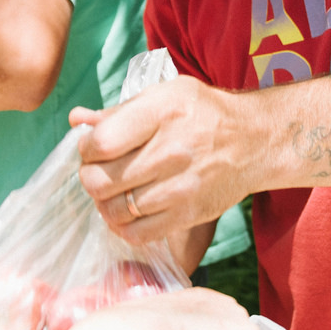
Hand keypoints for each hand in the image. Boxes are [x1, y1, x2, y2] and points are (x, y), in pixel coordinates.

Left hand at [71, 77, 250, 249]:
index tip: (94, 148)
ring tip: (114, 191)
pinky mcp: (188, 214)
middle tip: (100, 171)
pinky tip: (128, 212)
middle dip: (90, 177)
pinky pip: (138, 233)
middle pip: (101, 181)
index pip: (100, 143)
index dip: (86, 149)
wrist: (254, 140)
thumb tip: (77, 120)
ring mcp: (180, 187)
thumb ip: (118, 112)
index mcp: (161, 112)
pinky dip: (123, 226)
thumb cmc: (202, 114)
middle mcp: (172, 151)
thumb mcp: (163, 96)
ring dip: (104, 203)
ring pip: (115, 210)